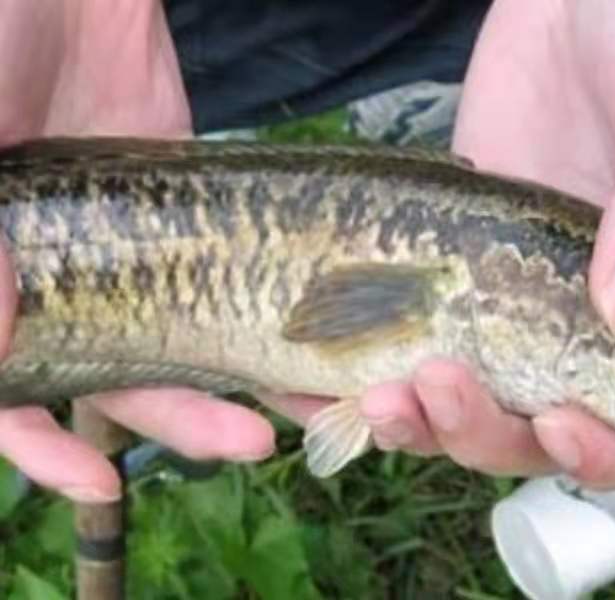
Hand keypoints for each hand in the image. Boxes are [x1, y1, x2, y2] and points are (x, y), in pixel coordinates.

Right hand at [0, 1, 273, 503]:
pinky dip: (270, 307)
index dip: (42, 447)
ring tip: (311, 403)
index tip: (99, 481)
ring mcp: (133, 250)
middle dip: (185, 419)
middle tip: (250, 443)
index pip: (6, 389)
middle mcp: (61, 277)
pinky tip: (318, 335)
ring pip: (187, 335)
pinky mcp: (193, 216)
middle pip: (119, 376)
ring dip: (243, 376)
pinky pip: (232, 274)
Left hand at [340, 0, 614, 488]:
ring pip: (477, 407)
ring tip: (376, 395)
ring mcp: (518, 301)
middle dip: (491, 436)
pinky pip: (419, 351)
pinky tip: (333, 380)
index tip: (560, 424)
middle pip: (545, 434)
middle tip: (439, 388)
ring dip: (426, 423)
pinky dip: (376, 382)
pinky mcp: (456, 272)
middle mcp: (591, 320)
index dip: (612, 455)